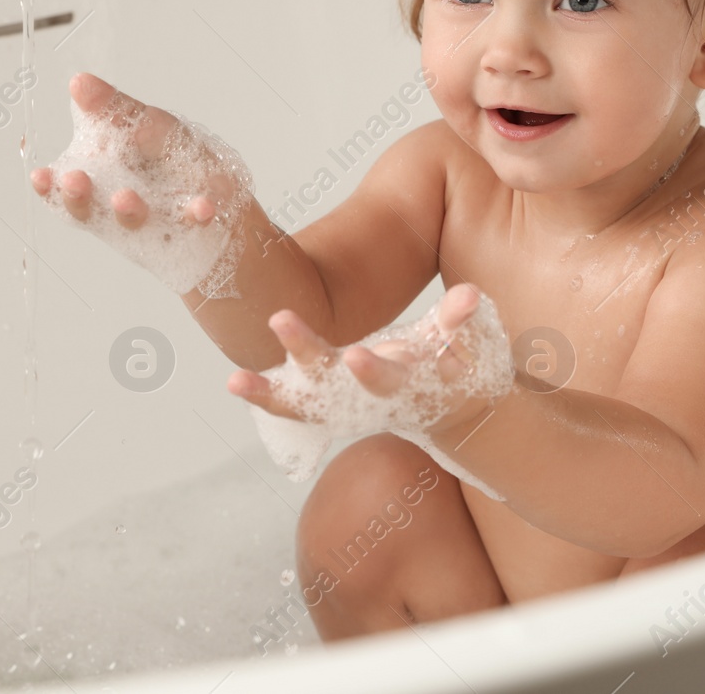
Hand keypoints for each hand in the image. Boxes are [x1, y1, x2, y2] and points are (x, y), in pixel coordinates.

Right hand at [30, 72, 254, 296]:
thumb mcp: (152, 125)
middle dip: (79, 196)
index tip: (39, 175)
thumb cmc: (179, 161)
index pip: (68, 183)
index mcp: (103, 178)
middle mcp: (118, 203)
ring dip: (127, 209)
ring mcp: (150, 223)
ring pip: (130, 220)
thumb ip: (115, 111)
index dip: (51, 183)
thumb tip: (78, 82)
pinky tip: (202, 206)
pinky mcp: (185, 233)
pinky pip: (188, 225)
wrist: (226, 200)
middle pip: (90, 206)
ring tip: (125, 197)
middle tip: (75, 180)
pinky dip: (194, 214)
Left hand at [228, 283, 506, 436]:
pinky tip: (234, 381)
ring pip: (302, 403)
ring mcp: (343, 404)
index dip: (372, 371)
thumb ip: (459, 322)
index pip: (386, 379)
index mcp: (403, 384)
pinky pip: (291, 405)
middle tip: (280, 319)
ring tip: (233, 381)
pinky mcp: (326, 405)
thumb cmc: (450, 367)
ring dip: (269, 394)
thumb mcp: (461, 346)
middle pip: (331, 383)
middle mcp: (367, 399)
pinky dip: (265, 396)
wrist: (443, 409)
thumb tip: (471, 293)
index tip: (356, 356)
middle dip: (305, 351)